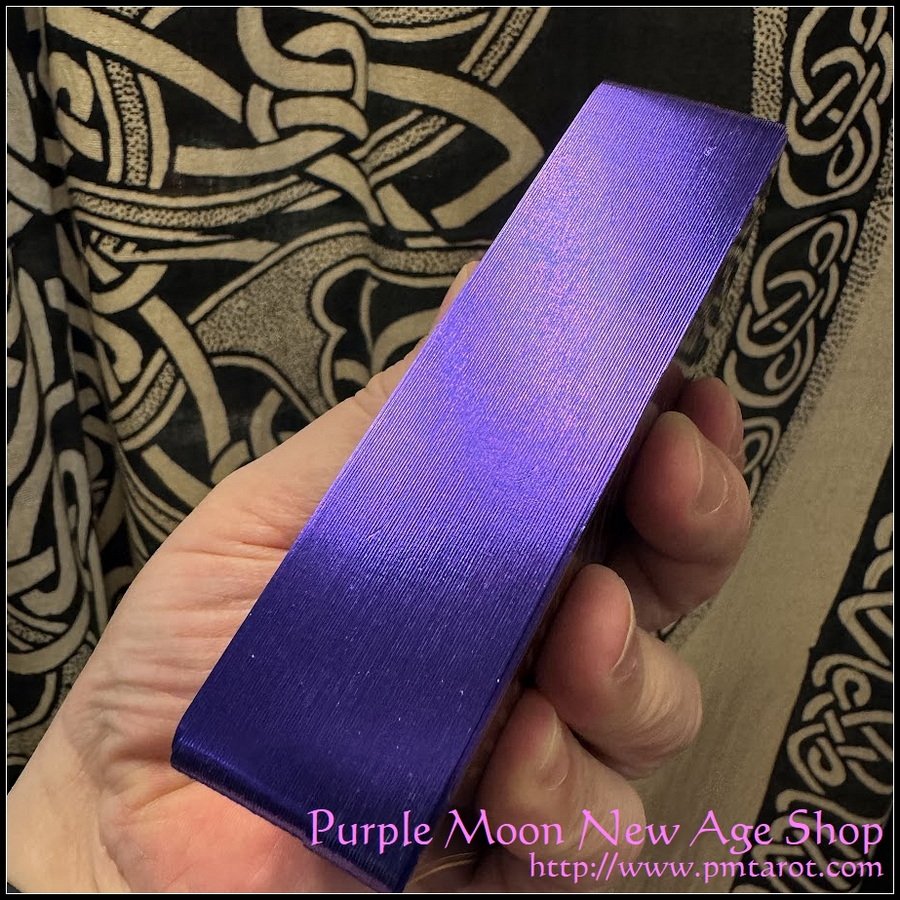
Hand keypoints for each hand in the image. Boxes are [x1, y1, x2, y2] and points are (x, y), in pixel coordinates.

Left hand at [7, 263, 750, 891]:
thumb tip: (478, 298)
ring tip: (573, 630)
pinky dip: (566, 790)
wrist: (132, 809)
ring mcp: (536, 750)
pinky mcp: (518, 852)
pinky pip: (598, 832)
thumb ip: (393, 428)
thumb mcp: (282, 512)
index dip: (661, 436)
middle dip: (696, 519)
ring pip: (658, 707)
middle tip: (670, 469)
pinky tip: (507, 762)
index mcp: (482, 557)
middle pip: (666, 583)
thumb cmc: (192, 651)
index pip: (604, 490)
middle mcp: (528, 645)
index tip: (677, 391)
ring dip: (630, 663)